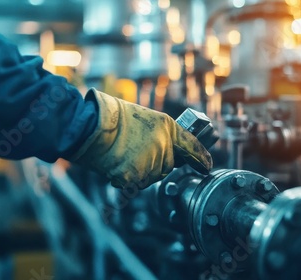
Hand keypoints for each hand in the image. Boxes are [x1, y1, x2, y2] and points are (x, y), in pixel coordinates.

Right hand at [71, 89, 211, 188]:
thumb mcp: (147, 119)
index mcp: (168, 128)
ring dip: (141, 170)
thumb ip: (162, 136)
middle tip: (136, 149)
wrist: (92, 126)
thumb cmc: (115, 118)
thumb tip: (169, 153)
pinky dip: (127, 178)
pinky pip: (136, 183)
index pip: (192, 146)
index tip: (208, 165)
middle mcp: (164, 147)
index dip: (202, 157)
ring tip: (124, 154)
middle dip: (156, 161)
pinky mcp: (136, 178)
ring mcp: (150, 164)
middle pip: (168, 165)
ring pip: (152, 176)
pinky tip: (117, 164)